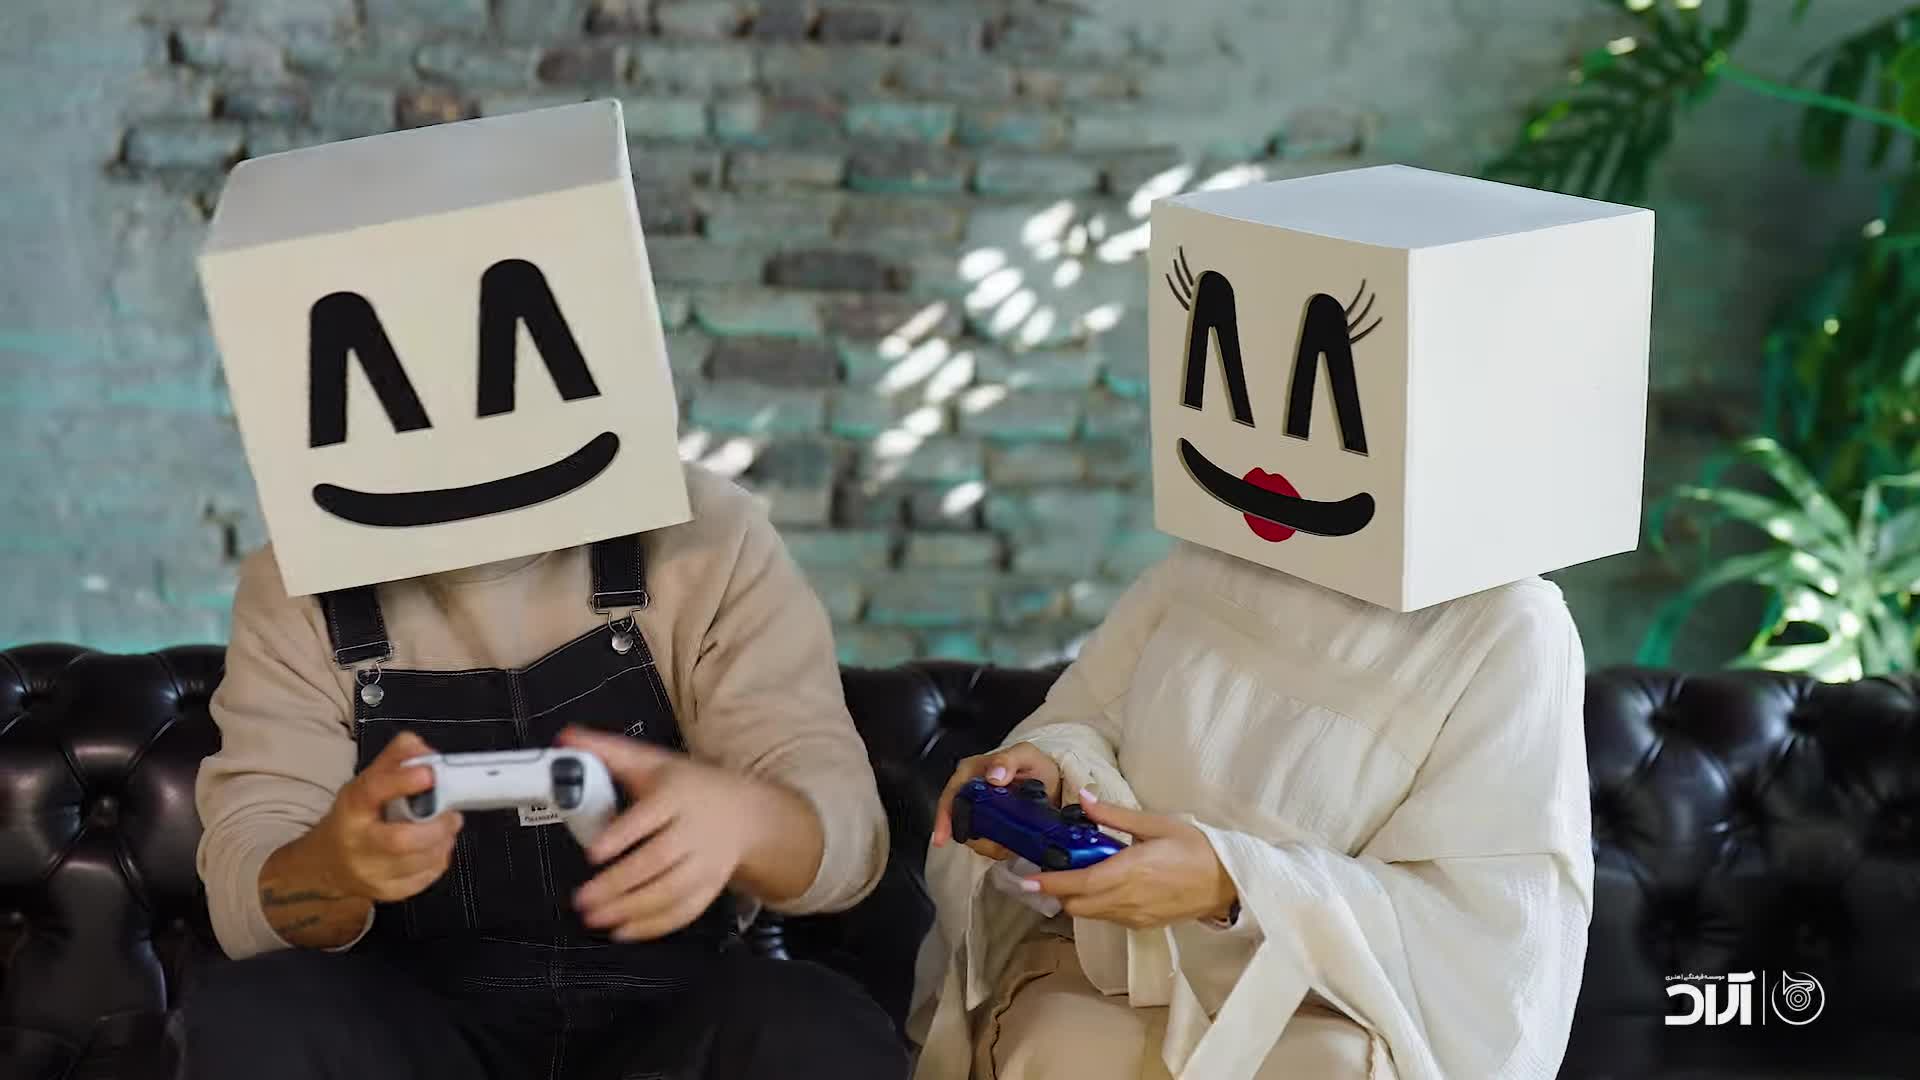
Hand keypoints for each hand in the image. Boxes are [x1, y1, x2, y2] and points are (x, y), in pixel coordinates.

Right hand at [304, 732, 462, 902]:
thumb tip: (419, 746)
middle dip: (435, 826)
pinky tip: (436, 847)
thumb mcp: (366, 784)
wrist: (327, 865)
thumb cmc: (354, 819)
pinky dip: (438, 860)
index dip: (402, 781)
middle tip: (452, 814)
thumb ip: (394, 760)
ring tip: (447, 827)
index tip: (429, 773)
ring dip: (442, 842)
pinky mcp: (386, 893)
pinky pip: (423, 878)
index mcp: (351, 808)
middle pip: (400, 840)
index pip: (372, 791)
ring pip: (417, 862)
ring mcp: (370, 873)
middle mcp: (357, 844)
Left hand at [560, 727, 756, 941]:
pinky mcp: (709, 888)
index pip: (650, 816)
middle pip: (658, 860)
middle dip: (619, 883)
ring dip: (631, 909)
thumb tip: (564, 738)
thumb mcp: (652, 763)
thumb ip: (606, 751)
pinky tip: (622, 931)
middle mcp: (694, 831)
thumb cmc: (689, 788)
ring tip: (594, 917)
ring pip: (670, 891)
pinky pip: (684, 912)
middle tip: (582, 898)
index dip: (622, 835)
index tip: (593, 853)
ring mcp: (706, 863)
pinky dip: (654, 926)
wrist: (746, 815)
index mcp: (677, 795)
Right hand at [931, 741, 1062, 860]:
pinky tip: (1010, 843)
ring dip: (988, 845)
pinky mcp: (989, 825)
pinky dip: (997, 848)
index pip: (951, 795)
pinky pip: (986, 843)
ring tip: (1008, 842)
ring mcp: (978, 810)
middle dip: (972, 837)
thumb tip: (994, 776)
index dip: (944, 816)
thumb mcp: (1025, 755)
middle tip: (996, 845)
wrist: (1054, 784)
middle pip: (957, 821)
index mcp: (971, 771)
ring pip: (971, 836)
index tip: (942, 837)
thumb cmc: (1036, 765)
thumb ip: (1009, 761)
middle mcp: (970, 791)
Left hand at [1023, 790, 1236, 929]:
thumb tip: (1083, 797)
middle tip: (1053, 869)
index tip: (1027, 878)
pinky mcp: (1142, 925)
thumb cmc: (1196, 849)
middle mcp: (1128, 899)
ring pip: (1090, 914)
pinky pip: (1108, 918)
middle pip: (1076, 905)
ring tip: (1078, 874)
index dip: (1050, 883)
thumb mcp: (1156, 824)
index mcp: (1130, 871)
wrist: (1229, 883)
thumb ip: (1115, 815)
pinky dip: (1096, 905)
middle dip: (1059, 892)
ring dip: (1077, 899)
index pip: (1079, 884)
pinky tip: (1104, 885)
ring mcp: (1135, 916)